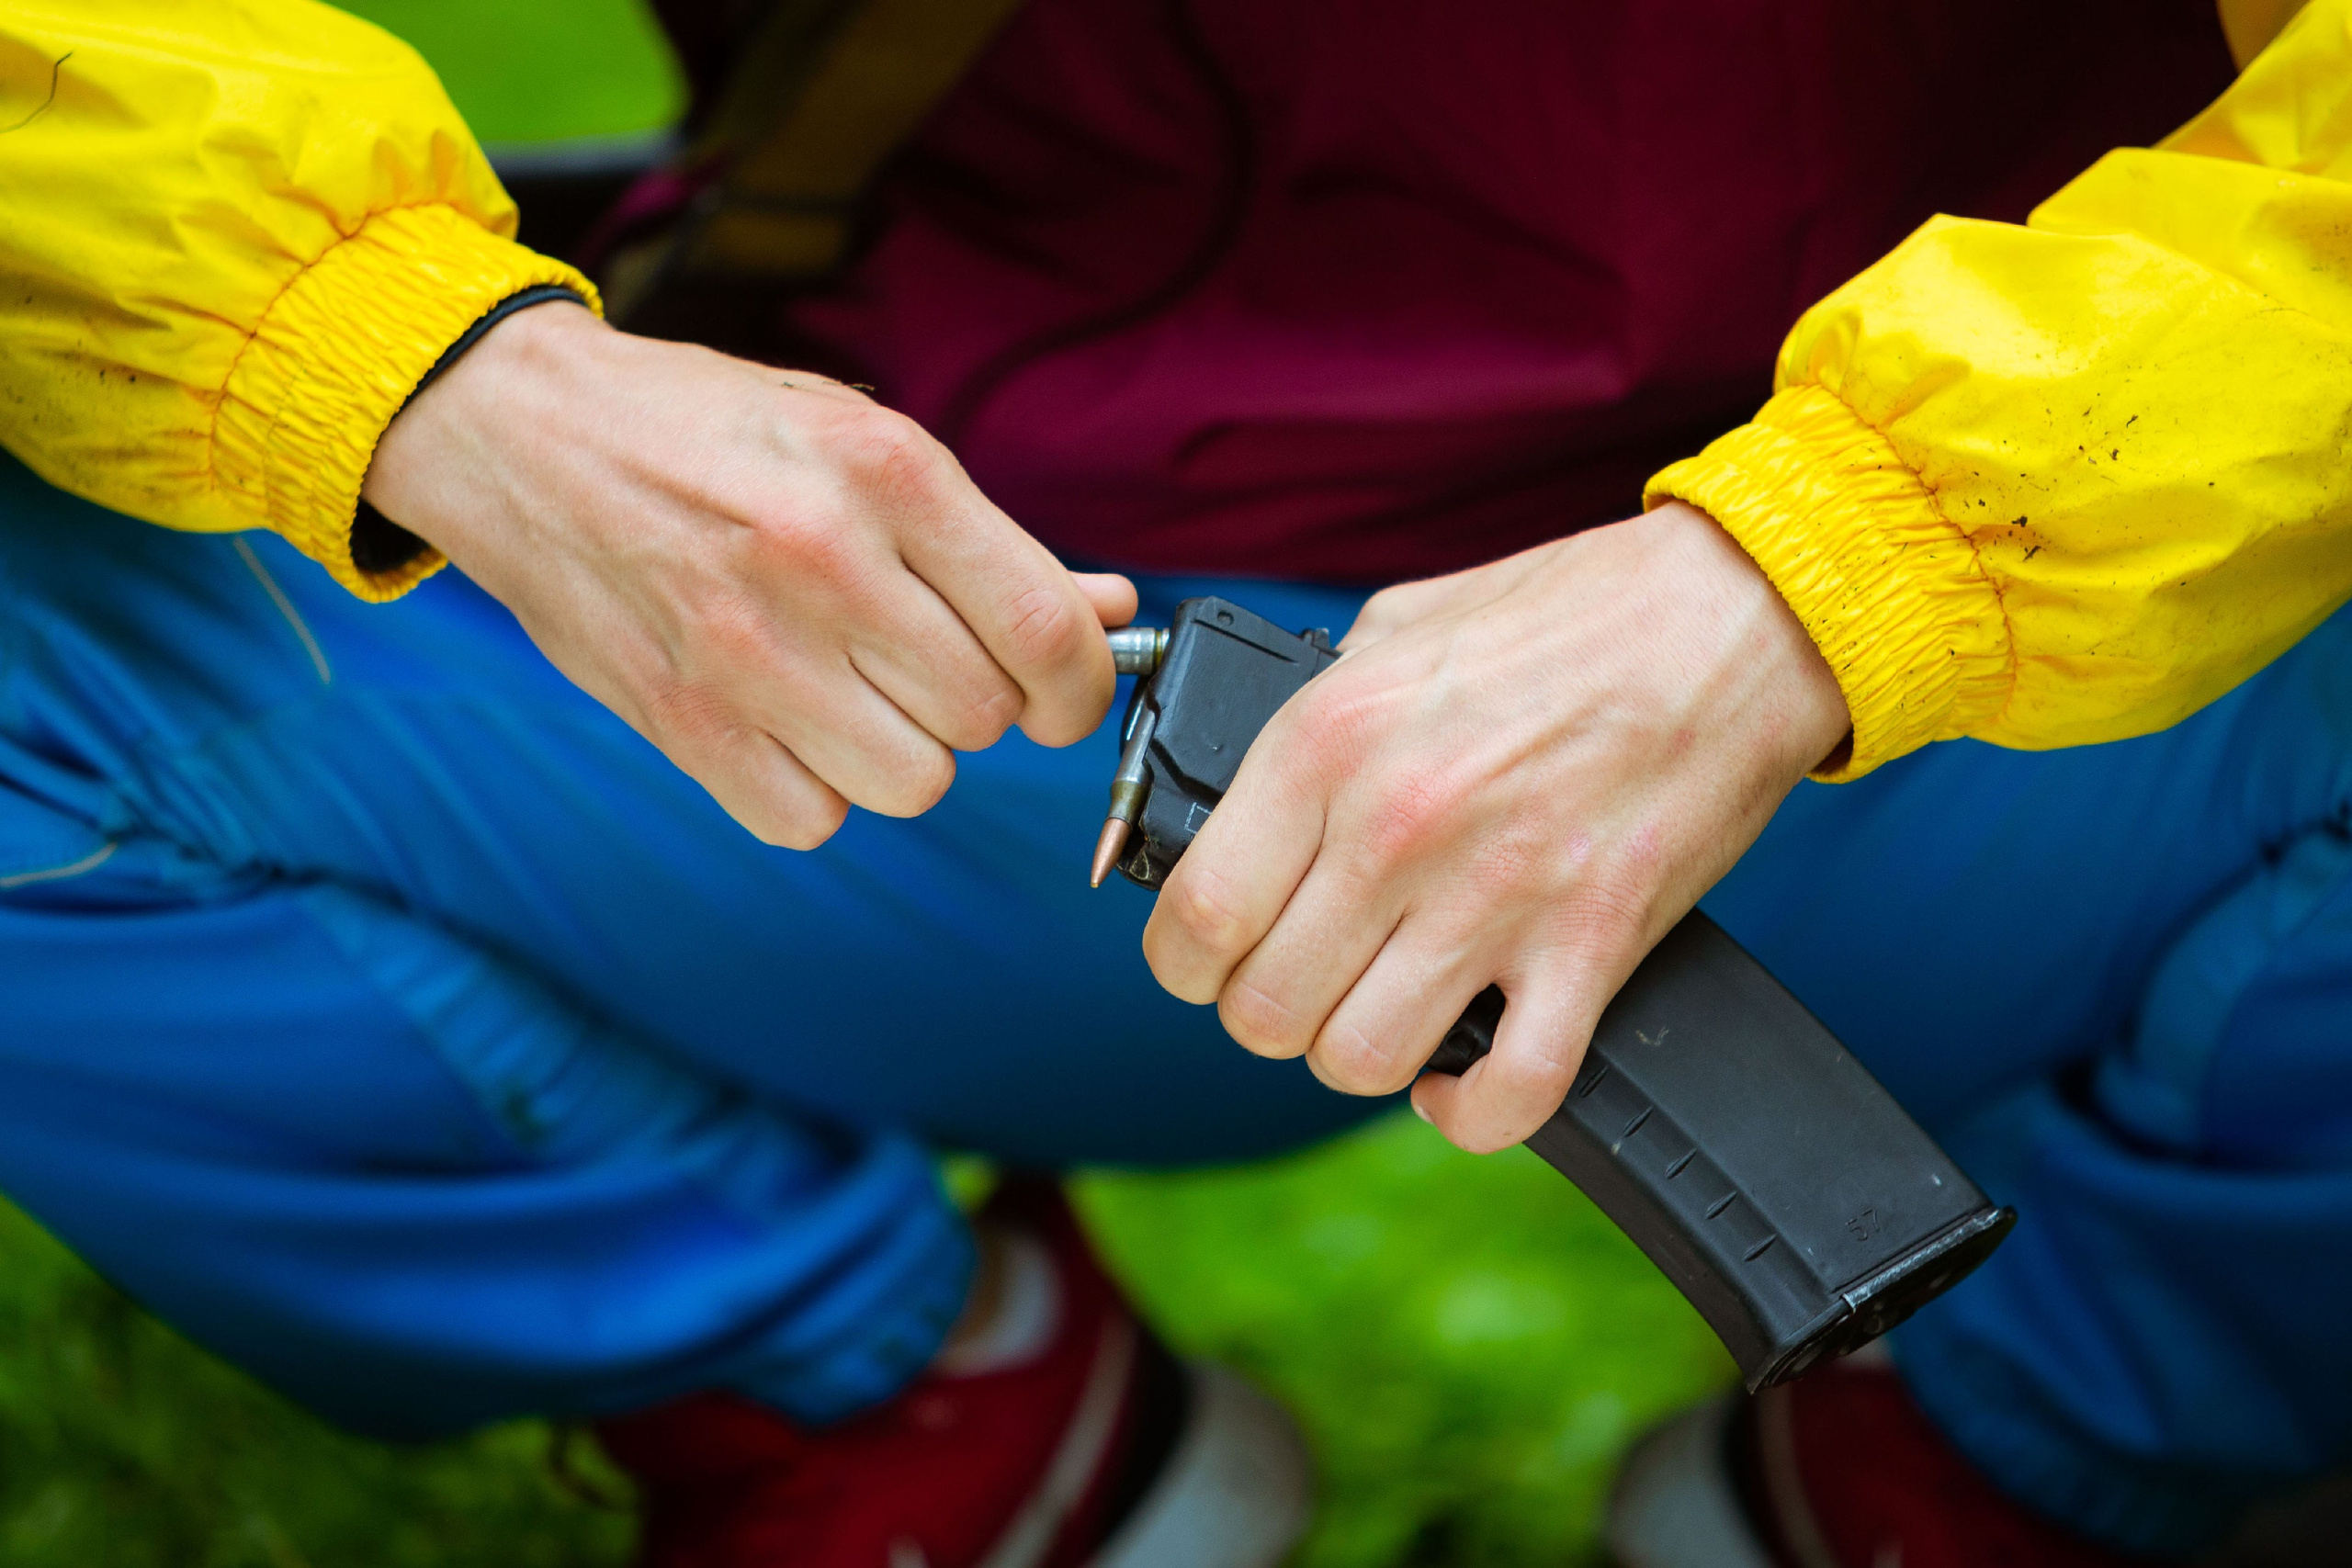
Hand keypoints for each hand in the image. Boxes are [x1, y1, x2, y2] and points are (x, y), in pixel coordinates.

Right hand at [363, 304, 1134, 846]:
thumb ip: (989, 543)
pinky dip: (817, 790)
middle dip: (977, 704)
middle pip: (984, 716)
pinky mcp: (685, 725)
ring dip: (904, 752)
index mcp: (888, 474)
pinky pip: (816, 821)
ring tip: (852, 688)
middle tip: (922, 661)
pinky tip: (786, 721)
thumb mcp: (862, 442)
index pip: (1043, 630)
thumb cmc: (713, 434)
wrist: (524, 437)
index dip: (1079, 687)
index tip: (1063, 694)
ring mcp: (748, 652)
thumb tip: (1109, 613)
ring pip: (915, 782)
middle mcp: (823, 561)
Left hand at [1140, 502, 1848, 1151]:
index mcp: (1326, 743)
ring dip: (1358, 1056)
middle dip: (1268, 1014)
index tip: (1210, 960)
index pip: (1194, 919)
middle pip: (1262, 1011)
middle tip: (1307, 979)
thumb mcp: (1396, 626)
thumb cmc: (1569, 613)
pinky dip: (1470, 1113)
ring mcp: (1495, 897)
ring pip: (1359, 1061)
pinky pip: (1510, 1096)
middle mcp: (1395, 828)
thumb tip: (1249, 785)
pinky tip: (1458, 1078)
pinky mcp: (1591, 947)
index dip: (1186, 964)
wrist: (1733, 616)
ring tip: (1383, 1011)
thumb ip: (1311, 711)